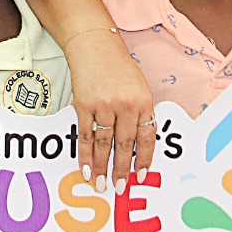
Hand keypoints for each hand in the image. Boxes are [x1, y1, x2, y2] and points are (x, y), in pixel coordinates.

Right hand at [68, 29, 155, 193]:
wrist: (94, 45)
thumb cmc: (118, 67)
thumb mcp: (138, 87)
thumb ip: (140, 113)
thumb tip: (138, 145)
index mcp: (143, 101)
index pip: (147, 137)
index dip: (144, 159)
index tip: (140, 175)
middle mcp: (125, 104)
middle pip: (125, 144)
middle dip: (122, 168)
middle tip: (119, 187)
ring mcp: (104, 105)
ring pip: (103, 143)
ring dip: (102, 166)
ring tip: (101, 183)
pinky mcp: (84, 104)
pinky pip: (85, 135)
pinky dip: (84, 154)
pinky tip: (85, 168)